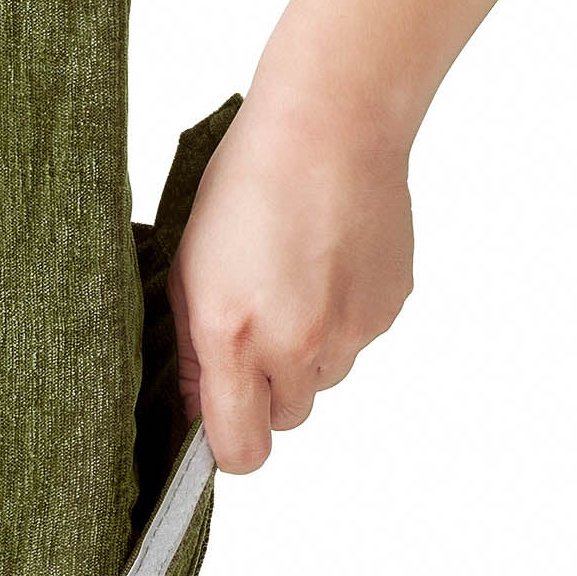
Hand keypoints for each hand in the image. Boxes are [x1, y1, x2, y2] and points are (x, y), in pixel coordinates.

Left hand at [168, 81, 414, 473]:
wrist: (330, 124)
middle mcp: (297, 345)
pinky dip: (341, 321)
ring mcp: (351, 331)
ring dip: (305, 355)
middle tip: (254, 330)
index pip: (241, 450)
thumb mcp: (187, 270)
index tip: (221, 424)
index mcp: (235, 338)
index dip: (229, 447)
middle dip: (267, 393)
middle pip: (286, 419)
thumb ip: (192, 351)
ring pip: (324, 381)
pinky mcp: (389, 309)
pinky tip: (326, 266)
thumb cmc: (246, 186)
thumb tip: (201, 406)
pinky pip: (357, 341)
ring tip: (292, 284)